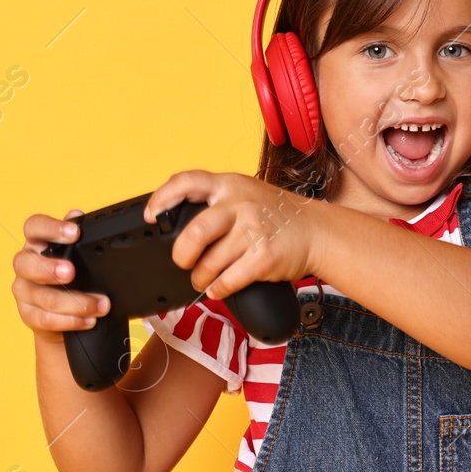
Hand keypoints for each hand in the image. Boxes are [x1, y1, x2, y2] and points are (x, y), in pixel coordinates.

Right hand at [12, 209, 111, 334]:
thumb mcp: (79, 254)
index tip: (74, 233)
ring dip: (75, 302)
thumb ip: (77, 236)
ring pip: (42, 297)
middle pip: (25, 263)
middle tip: (72, 272)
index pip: (34, 227)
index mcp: (37, 243)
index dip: (51, 228)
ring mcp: (24, 291)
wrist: (65, 314)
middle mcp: (26, 264)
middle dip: (50, 269)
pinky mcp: (28, 315)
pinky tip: (89, 319)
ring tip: (100, 305)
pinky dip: (71, 321)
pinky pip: (45, 319)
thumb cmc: (74, 276)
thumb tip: (77, 215)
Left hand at [144, 171, 321, 299]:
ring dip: (200, 278)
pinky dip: (218, 289)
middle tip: (183, 262)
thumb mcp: (246, 193)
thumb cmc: (277, 214)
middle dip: (182, 255)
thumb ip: (216, 200)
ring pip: (209, 263)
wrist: (319, 231)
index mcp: (230, 184)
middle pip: (194, 232)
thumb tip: (175, 220)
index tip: (152, 216)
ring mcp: (253, 230)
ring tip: (204, 279)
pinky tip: (220, 287)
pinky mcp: (264, 257)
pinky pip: (227, 281)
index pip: (187, 181)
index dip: (162, 198)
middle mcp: (240, 204)